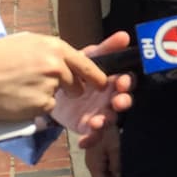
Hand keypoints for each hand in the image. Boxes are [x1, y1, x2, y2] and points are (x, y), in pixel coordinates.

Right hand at [0, 32, 109, 121]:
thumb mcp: (25, 43)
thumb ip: (49, 50)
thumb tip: (65, 58)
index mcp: (54, 47)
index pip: (86, 63)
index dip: (96, 75)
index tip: (102, 83)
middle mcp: (57, 65)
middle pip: (77, 84)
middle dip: (69, 89)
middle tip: (42, 85)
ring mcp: (50, 85)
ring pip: (59, 97)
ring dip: (48, 97)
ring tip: (21, 88)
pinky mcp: (42, 104)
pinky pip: (46, 109)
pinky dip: (35, 107)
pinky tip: (17, 98)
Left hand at [51, 32, 133, 146]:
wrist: (50, 85)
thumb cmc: (74, 70)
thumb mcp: (88, 57)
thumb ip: (106, 48)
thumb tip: (125, 35)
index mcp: (112, 80)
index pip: (127, 81)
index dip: (126, 82)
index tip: (121, 81)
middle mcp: (110, 98)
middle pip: (123, 102)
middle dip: (123, 103)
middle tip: (117, 103)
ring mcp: (101, 113)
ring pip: (110, 120)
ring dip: (106, 121)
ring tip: (97, 121)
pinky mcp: (87, 127)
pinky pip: (93, 136)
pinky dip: (90, 139)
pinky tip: (84, 141)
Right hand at [84, 124, 121, 176]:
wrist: (101, 114)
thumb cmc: (108, 131)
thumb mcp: (115, 148)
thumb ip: (117, 165)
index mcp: (93, 164)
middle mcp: (91, 163)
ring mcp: (94, 158)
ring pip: (104, 173)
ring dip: (115, 173)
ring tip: (126, 169)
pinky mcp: (98, 152)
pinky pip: (105, 164)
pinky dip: (114, 166)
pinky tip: (122, 161)